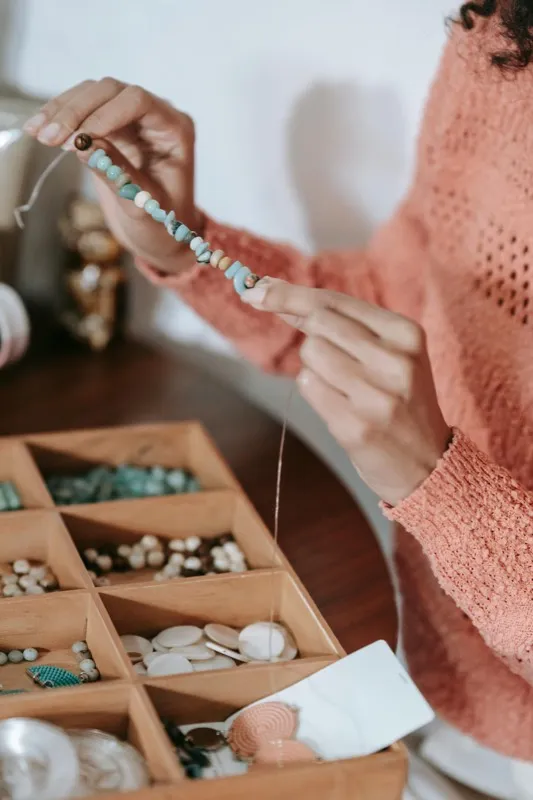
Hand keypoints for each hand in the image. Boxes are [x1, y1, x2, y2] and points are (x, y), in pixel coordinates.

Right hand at [23, 78, 199, 272]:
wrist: (157, 231)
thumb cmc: (160, 223)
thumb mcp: (144, 206)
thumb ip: (119, 175)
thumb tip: (83, 145)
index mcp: (175, 129)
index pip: (138, 102)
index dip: (106, 113)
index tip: (79, 136)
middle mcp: (155, 114)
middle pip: (111, 91)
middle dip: (77, 112)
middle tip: (49, 138)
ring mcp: (132, 116)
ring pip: (92, 93)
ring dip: (61, 111)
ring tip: (37, 133)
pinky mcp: (110, 123)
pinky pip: (82, 108)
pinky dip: (58, 116)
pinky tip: (37, 129)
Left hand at [242, 279, 449, 505]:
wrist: (428, 462)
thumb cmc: (400, 400)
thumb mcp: (390, 353)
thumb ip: (342, 324)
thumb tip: (274, 296)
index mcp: (406, 334)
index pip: (335, 302)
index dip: (290, 295)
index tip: (258, 289)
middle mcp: (395, 360)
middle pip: (318, 324)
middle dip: (310, 336)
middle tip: (329, 359)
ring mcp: (375, 395)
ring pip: (310, 355)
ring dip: (314, 368)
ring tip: (345, 388)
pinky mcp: (355, 426)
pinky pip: (308, 388)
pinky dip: (314, 392)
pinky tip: (341, 406)